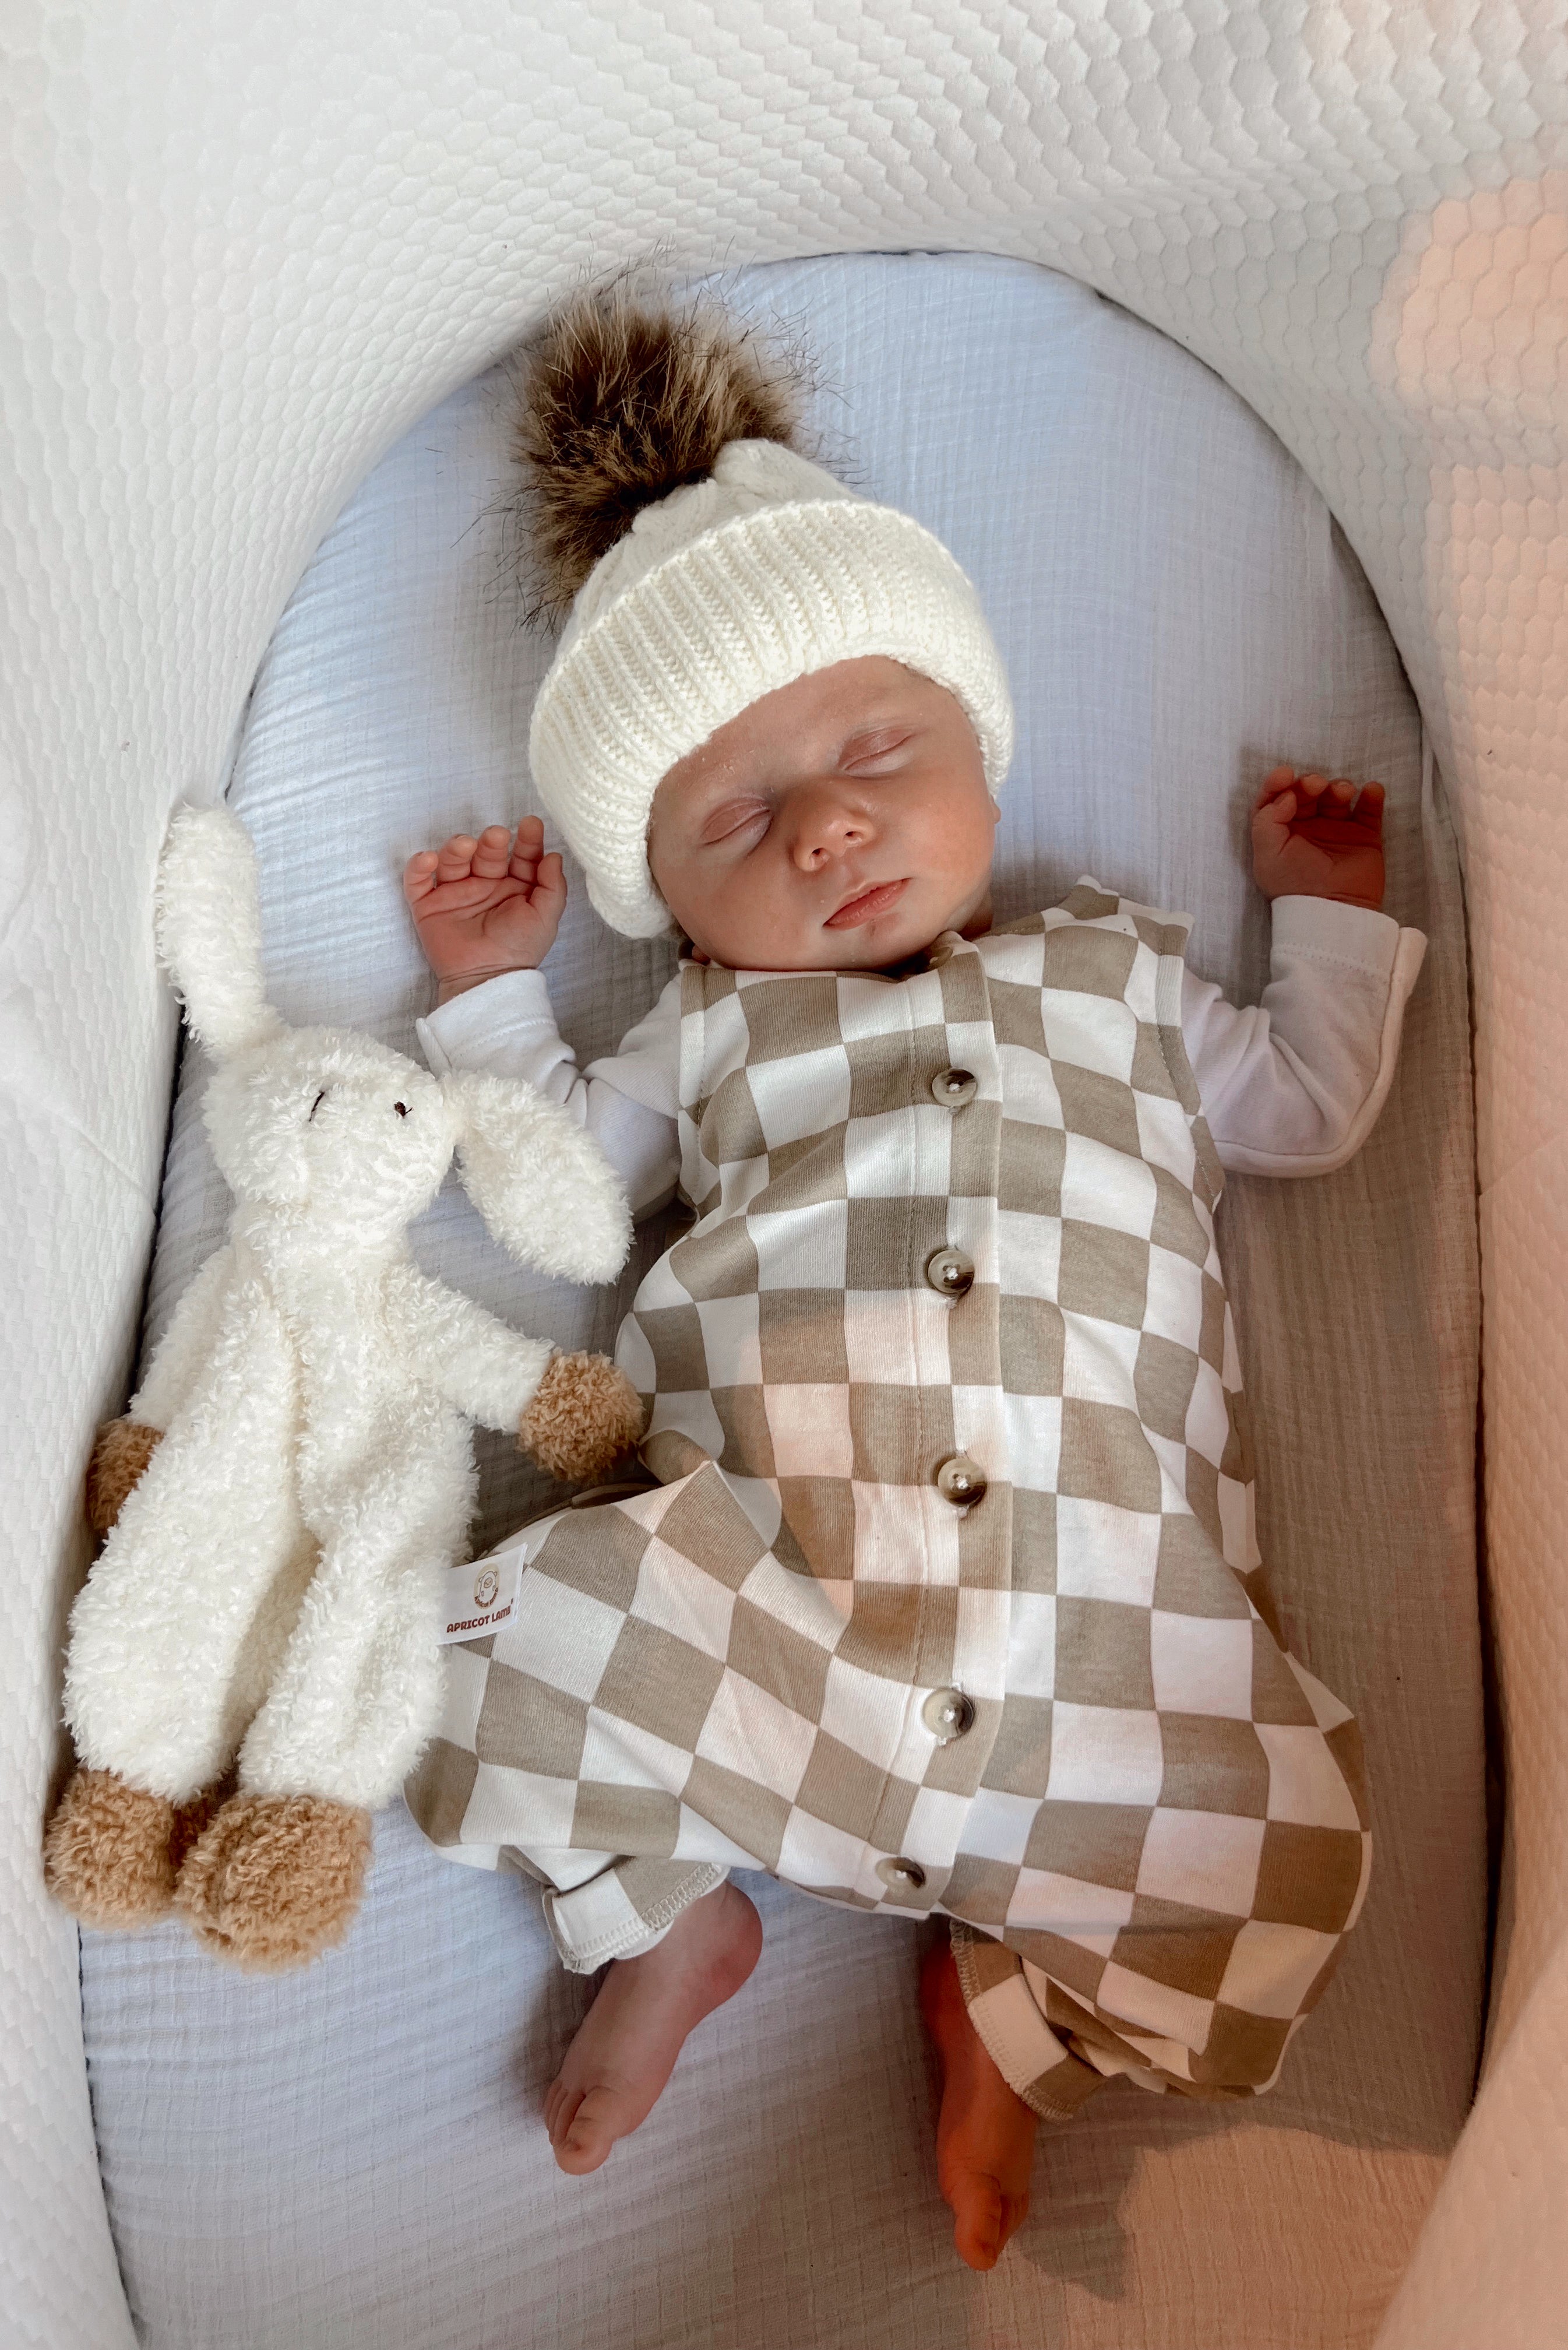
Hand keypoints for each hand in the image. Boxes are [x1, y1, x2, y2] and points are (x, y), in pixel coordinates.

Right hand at [403, 818, 567, 998]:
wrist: (487, 979)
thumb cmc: (519, 950)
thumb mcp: (545, 917)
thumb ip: (552, 886)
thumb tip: (553, 855)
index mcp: (514, 886)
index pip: (520, 856)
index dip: (527, 840)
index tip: (531, 825)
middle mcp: (485, 885)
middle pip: (486, 853)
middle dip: (491, 841)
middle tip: (496, 836)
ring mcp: (456, 893)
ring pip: (453, 860)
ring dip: (456, 848)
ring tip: (465, 846)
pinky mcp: (428, 905)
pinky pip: (418, 880)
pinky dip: (418, 866)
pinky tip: (430, 860)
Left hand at [1251, 767, 1385, 910]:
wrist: (1333, 910)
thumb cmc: (1295, 885)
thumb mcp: (1268, 856)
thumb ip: (1267, 820)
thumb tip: (1285, 796)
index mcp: (1282, 833)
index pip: (1276, 800)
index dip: (1277, 783)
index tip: (1286, 774)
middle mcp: (1309, 829)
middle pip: (1307, 793)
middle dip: (1309, 783)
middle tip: (1315, 785)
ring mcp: (1338, 831)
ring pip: (1337, 797)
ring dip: (1339, 786)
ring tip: (1341, 792)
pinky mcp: (1365, 836)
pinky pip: (1369, 809)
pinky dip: (1372, 795)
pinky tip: (1371, 791)